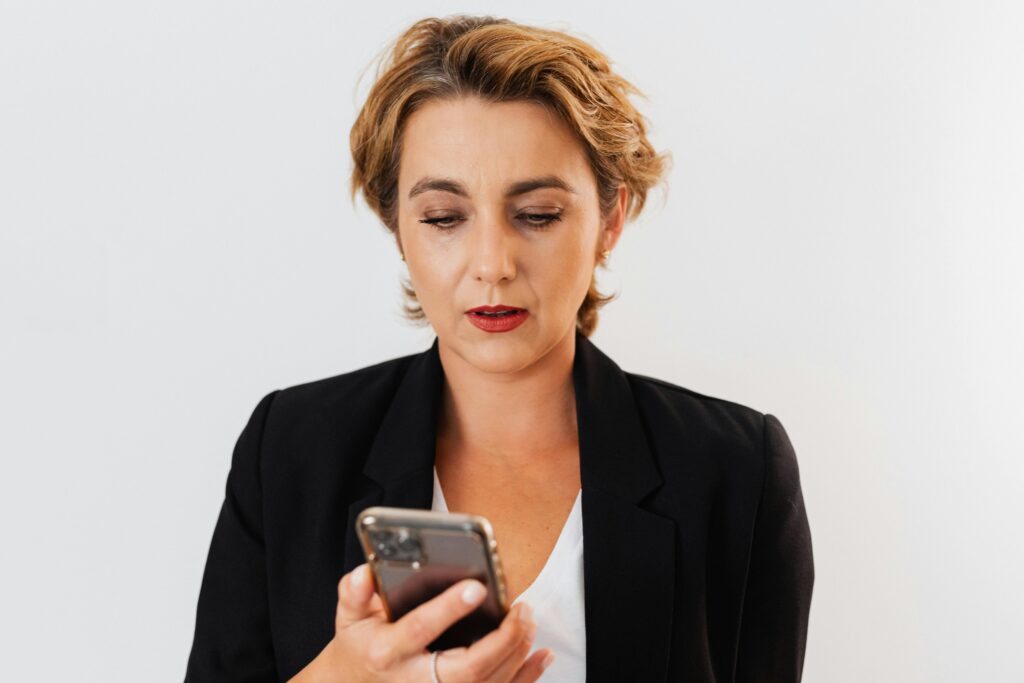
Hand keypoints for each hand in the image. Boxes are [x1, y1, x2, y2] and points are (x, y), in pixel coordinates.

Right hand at [288, 563, 554, 681]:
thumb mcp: (349, 618)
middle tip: (520, 609)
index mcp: (387, 653)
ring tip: (528, 619)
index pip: (420, 630)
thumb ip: (355, 593)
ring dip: (515, 653)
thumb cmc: (360, 648)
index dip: (449, 609)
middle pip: (465, 670)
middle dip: (501, 640)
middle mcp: (415, 681)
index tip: (478, 587)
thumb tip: (364, 574)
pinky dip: (525, 676)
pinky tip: (541, 654)